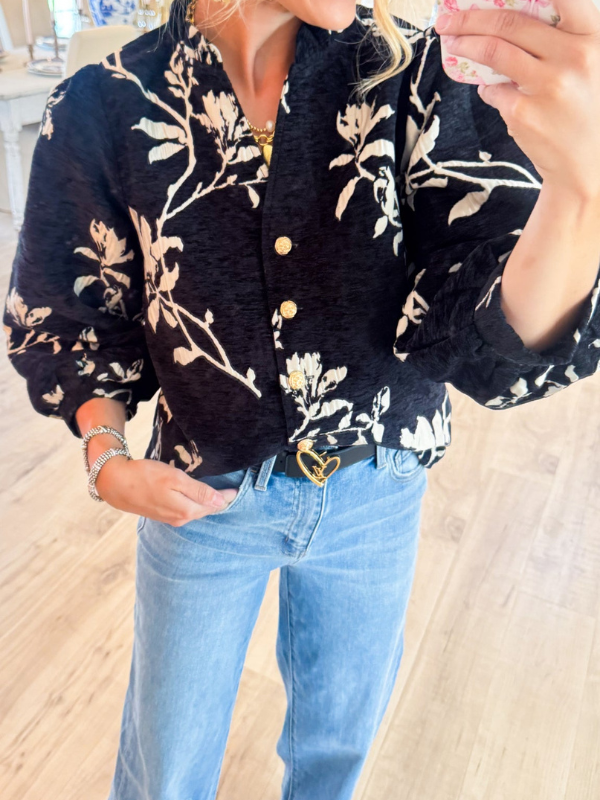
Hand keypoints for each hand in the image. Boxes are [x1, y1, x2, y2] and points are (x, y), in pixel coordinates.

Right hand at [94, 456, 238, 525]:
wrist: (115, 484)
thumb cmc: (145, 477)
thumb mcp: (175, 480)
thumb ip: (199, 491)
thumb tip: (221, 502)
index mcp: (186, 510)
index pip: (214, 504)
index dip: (226, 496)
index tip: (237, 490)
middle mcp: (180, 518)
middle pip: (206, 509)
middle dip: (219, 502)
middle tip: (232, 493)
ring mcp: (170, 518)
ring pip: (195, 510)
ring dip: (206, 504)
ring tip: (218, 495)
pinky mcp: (162, 514)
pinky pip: (185, 510)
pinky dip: (194, 504)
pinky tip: (195, 498)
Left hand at [434, 0, 599, 199]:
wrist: (587, 165)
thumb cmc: (584, 110)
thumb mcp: (587, 67)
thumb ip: (562, 42)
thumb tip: (504, 23)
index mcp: (592, 37)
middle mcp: (573, 56)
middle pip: (510, 23)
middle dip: (470, 17)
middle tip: (447, 18)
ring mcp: (548, 85)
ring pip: (493, 52)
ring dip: (464, 44)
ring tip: (451, 42)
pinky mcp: (524, 113)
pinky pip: (493, 90)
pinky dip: (486, 88)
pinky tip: (489, 90)